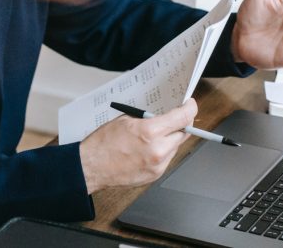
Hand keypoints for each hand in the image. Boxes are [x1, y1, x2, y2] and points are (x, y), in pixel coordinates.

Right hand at [79, 99, 196, 193]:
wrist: (92, 167)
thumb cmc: (103, 144)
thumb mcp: (126, 120)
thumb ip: (150, 118)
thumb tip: (165, 116)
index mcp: (150, 132)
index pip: (182, 118)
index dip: (189, 109)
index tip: (190, 105)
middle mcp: (158, 150)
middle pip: (183, 133)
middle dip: (181, 124)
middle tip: (175, 119)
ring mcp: (158, 165)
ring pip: (176, 147)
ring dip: (170, 139)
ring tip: (153, 137)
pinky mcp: (155, 175)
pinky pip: (167, 159)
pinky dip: (162, 152)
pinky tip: (148, 149)